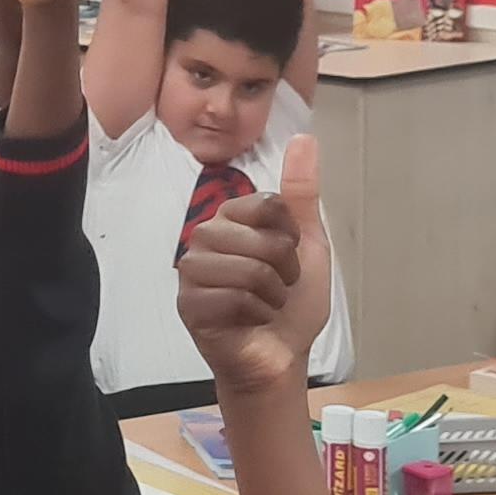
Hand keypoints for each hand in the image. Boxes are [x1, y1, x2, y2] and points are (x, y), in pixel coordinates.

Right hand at [176, 135, 328, 399]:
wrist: (279, 356)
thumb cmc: (292, 303)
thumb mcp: (308, 244)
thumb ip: (301, 194)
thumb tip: (304, 139)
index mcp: (232, 218)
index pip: (268, 204)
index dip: (291, 237)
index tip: (290, 257)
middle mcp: (206, 236)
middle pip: (262, 238)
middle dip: (284, 271)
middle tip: (277, 288)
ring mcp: (192, 270)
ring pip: (248, 269)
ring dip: (271, 295)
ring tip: (263, 305)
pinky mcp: (187, 302)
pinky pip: (233, 298)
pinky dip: (255, 315)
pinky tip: (247, 321)